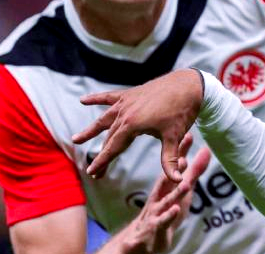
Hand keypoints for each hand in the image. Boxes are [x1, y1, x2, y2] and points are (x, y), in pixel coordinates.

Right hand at [72, 69, 203, 181]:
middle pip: (109, 138)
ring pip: (104, 119)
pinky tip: (82, 100)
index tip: (92, 173)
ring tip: (76, 139)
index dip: (102, 161)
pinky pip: (109, 97)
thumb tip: (177, 180)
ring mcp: (126, 101)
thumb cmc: (182, 112)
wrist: (189, 85)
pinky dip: (96, 98)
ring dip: (91, 130)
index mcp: (133, 125)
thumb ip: (171, 160)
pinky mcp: (131, 93)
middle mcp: (125, 113)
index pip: (113, 148)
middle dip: (101, 155)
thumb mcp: (175, 137)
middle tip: (94, 171)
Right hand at [107, 136, 211, 253]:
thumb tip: (207, 149)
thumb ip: (195, 172)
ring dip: (174, 193)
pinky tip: (175, 210)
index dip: (181, 151)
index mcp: (165, 185)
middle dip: (175, 167)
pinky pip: (161, 222)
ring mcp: (155, 211)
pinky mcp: (154, 228)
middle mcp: (158, 195)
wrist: (141, 240)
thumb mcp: (182, 190)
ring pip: (164, 201)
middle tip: (184, 155)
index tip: (189, 135)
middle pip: (167, 179)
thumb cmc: (165, 209)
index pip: (173, 166)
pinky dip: (167, 217)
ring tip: (184, 184)